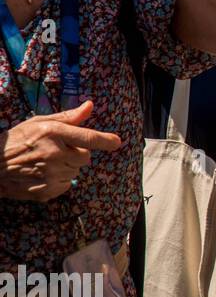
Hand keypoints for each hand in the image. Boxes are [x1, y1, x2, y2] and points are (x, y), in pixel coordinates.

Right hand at [0, 101, 121, 201]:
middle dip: (75, 153)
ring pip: (75, 172)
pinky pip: (66, 185)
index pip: (87, 138)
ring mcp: (50, 174)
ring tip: (45, 162)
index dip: (105, 140)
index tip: (116, 142)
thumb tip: (90, 106)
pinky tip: (43, 174)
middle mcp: (53, 154)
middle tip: (56, 151)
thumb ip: (68, 117)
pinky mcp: (47, 190)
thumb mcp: (40, 122)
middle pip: (85, 157)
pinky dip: (59, 180)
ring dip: (66, 167)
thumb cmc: (18, 140)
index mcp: (53, 133)